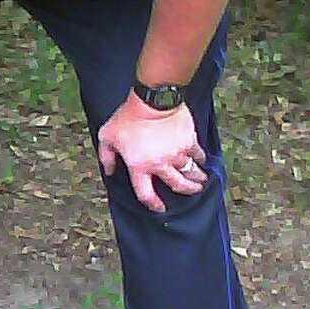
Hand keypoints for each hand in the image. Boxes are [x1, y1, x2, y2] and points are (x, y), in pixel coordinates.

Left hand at [97, 92, 207, 213]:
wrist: (153, 100)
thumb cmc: (128, 117)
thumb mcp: (107, 136)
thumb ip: (106, 156)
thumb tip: (110, 171)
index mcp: (140, 167)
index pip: (146, 194)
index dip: (153, 205)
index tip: (160, 208)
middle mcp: (161, 165)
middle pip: (178, 186)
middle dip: (187, 191)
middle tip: (193, 191)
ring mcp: (178, 153)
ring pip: (191, 172)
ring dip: (197, 178)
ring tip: (201, 180)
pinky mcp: (190, 141)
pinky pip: (199, 154)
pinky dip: (201, 158)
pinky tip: (202, 160)